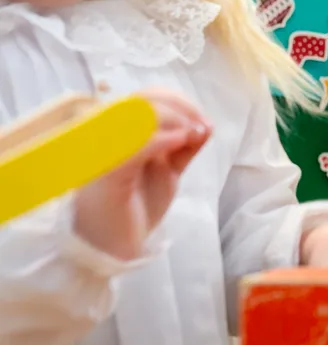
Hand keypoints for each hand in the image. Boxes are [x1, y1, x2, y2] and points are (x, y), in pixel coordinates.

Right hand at [73, 88, 210, 260]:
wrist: (114, 246)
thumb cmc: (137, 207)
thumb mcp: (167, 171)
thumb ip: (182, 148)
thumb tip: (205, 125)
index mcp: (119, 133)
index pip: (145, 98)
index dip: (179, 102)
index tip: (204, 122)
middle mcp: (106, 137)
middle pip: (141, 100)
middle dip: (180, 108)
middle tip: (202, 127)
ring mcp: (104, 153)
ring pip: (135, 116)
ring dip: (173, 119)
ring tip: (193, 135)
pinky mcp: (108, 174)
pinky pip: (132, 146)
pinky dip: (161, 138)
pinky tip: (181, 142)